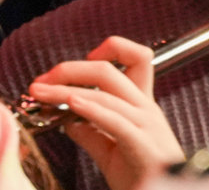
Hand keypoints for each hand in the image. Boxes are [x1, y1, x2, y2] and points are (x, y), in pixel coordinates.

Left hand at [28, 36, 183, 189]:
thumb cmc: (142, 175)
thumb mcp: (111, 150)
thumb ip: (91, 132)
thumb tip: (68, 119)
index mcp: (142, 105)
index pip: (136, 59)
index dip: (111, 50)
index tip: (79, 64)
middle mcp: (146, 108)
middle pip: (111, 71)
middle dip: (72, 69)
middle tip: (44, 80)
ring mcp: (147, 125)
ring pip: (107, 94)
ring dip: (67, 90)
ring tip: (43, 93)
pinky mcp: (142, 146)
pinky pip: (116, 122)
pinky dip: (92, 109)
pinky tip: (72, 105)